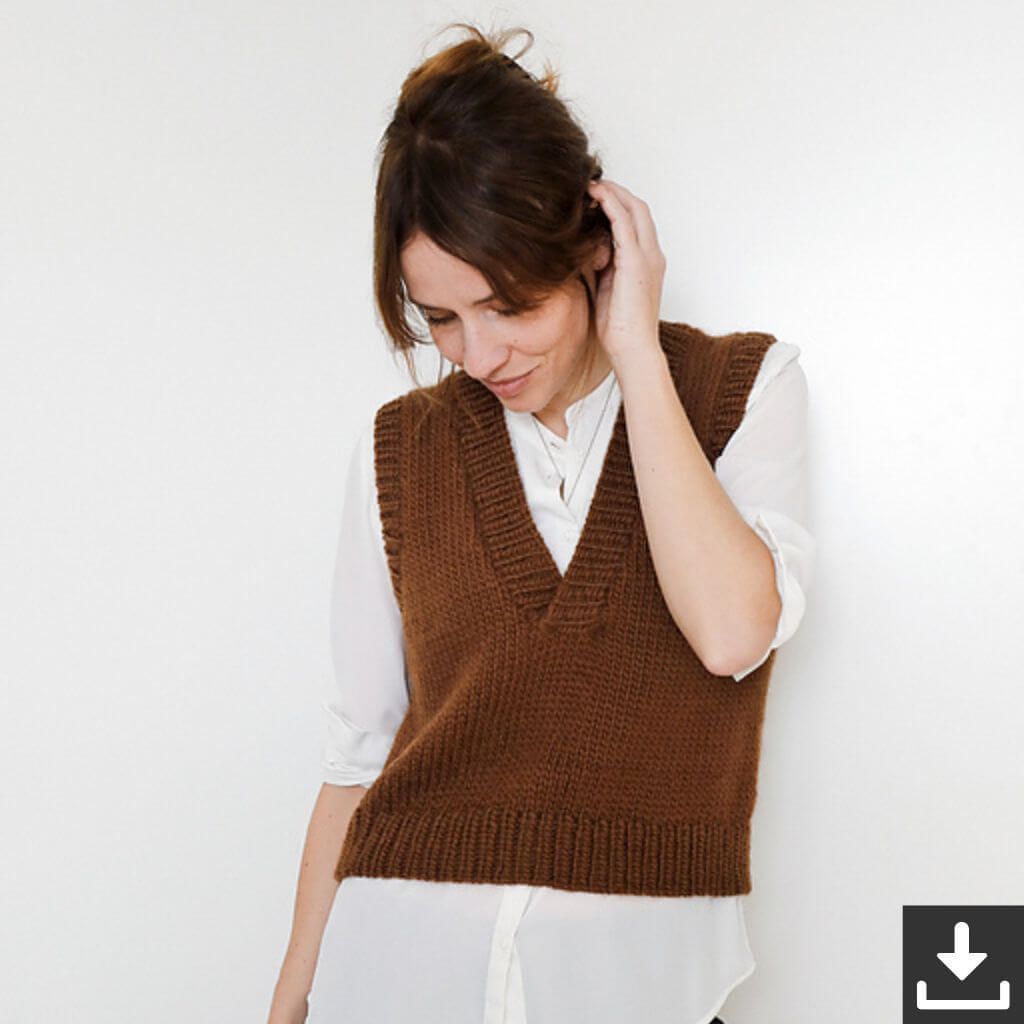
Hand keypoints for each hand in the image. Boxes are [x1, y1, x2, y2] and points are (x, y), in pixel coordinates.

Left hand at [585, 178, 666, 363]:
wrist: (633, 350)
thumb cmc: (620, 330)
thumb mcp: (606, 290)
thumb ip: (600, 268)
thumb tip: (581, 252)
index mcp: (647, 263)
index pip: (637, 221)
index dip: (618, 204)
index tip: (595, 198)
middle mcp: (652, 255)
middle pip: (638, 208)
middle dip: (616, 191)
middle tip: (591, 184)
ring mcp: (647, 257)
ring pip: (634, 209)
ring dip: (612, 193)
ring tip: (589, 185)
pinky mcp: (637, 262)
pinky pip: (625, 223)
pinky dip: (610, 205)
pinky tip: (594, 197)